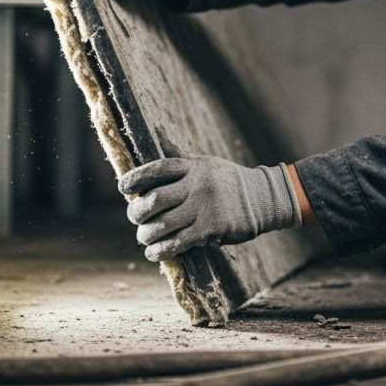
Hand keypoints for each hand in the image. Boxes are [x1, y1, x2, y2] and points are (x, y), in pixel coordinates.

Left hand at [120, 137, 301, 261]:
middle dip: (137, 211)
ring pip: (162, 224)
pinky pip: (178, 242)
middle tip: (134, 217)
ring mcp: (203, 207)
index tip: (122, 188)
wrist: (263, 199)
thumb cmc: (228, 181)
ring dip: (146, 234)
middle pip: (154, 199)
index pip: (156, 169)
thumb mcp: (206, 164)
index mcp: (193, 167)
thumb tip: (157, 132)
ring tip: (143, 237)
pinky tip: (153, 253)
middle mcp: (196, 185)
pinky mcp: (211, 228)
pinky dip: (161, 250)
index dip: (135, 178)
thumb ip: (181, 160)